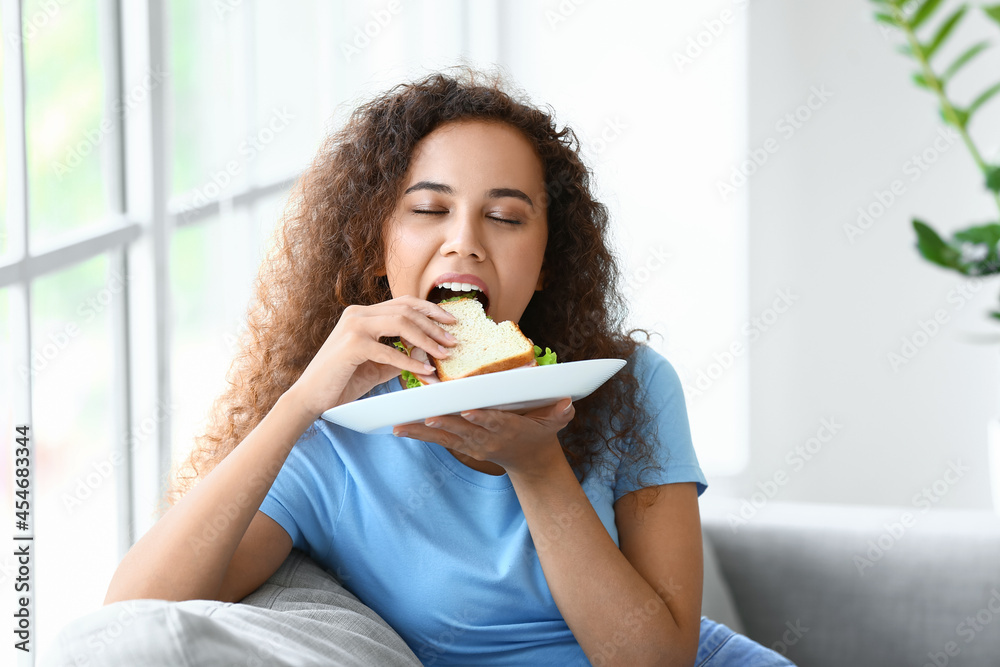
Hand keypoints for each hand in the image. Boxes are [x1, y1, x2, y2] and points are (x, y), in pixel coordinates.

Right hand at [286, 296, 457, 417]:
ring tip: (444, 354)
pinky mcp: (351, 346)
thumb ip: (400, 356)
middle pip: (407, 310)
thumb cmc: (343, 380)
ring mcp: (354, 327)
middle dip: (435, 325)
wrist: (310, 397)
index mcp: (363, 313)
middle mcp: (358, 314)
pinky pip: (390, 351)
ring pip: (401, 323)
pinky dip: (410, 362)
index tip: (451, 321)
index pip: (403, 303)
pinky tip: (425, 372)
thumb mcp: (378, 365)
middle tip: (454, 340)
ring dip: (427, 339)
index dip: (430, 310)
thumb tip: (428, 356)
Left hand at [393, 397, 575, 477]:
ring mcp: (472, 444)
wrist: (531, 460)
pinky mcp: (462, 445)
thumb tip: (567, 402)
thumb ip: (560, 412)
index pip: (494, 421)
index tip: (468, 410)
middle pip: (463, 428)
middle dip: (445, 421)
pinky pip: (438, 439)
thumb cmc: (541, 431)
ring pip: (445, 435)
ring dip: (423, 429)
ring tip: (401, 425)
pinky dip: (419, 433)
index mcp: (508, 428)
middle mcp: (487, 438)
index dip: (482, 417)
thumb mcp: (555, 421)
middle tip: (427, 415)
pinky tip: (399, 428)